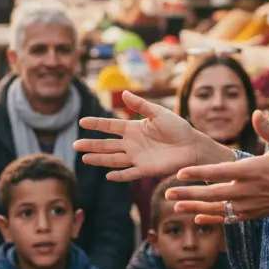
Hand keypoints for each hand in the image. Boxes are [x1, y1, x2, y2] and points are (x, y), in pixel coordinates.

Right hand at [74, 91, 234, 181]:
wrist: (193, 146)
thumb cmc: (177, 127)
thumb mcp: (159, 113)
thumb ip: (141, 105)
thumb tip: (124, 93)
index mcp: (134, 128)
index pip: (110, 126)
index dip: (96, 124)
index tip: (81, 122)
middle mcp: (132, 143)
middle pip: (107, 144)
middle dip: (91, 144)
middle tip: (75, 145)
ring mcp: (137, 157)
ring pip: (113, 159)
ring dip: (99, 159)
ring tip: (84, 159)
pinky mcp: (146, 169)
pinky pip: (129, 173)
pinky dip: (119, 176)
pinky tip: (108, 176)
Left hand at [166, 111, 268, 225]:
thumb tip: (256, 112)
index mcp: (252, 171)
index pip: (219, 172)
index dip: (198, 173)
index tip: (179, 173)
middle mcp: (248, 191)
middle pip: (212, 193)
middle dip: (189, 193)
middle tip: (167, 193)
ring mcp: (250, 205)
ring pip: (217, 208)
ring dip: (195, 207)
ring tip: (175, 206)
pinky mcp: (253, 214)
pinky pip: (229, 218)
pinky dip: (213, 219)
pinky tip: (198, 218)